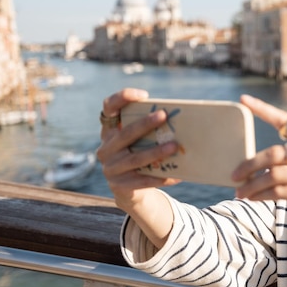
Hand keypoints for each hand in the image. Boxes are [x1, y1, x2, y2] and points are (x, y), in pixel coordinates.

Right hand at [96, 88, 180, 211]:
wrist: (129, 191)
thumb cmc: (139, 156)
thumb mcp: (138, 142)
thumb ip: (149, 130)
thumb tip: (180, 120)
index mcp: (110, 131)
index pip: (109, 107)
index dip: (122, 98)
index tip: (144, 95)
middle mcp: (106, 148)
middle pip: (125, 134)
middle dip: (145, 124)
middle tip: (163, 116)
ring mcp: (110, 168)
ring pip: (135, 158)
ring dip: (156, 152)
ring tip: (174, 146)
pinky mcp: (119, 186)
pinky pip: (143, 180)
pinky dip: (161, 177)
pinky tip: (177, 175)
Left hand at [232, 94, 286, 234]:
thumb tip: (254, 166)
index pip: (286, 121)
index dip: (264, 109)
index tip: (244, 100)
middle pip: (275, 153)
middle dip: (250, 164)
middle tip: (234, 175)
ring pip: (274, 174)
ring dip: (253, 184)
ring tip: (240, 192)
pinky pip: (279, 192)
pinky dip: (261, 195)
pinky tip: (253, 198)